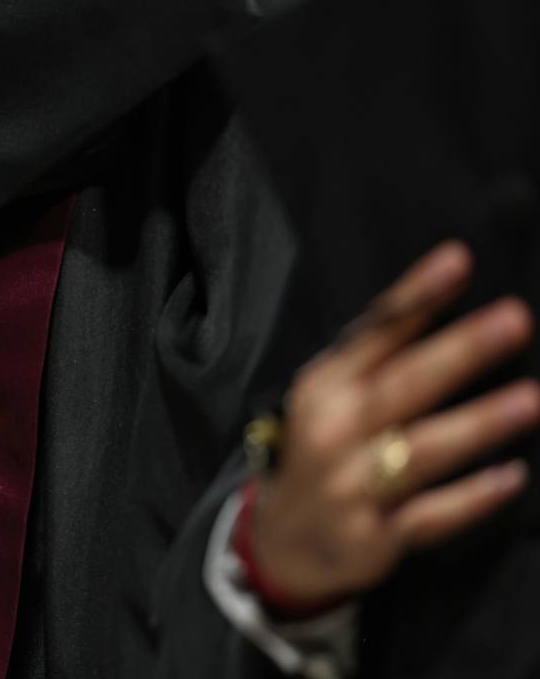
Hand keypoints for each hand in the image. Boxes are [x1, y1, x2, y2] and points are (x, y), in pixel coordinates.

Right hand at [253, 241, 537, 604]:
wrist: (283, 538)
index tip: (458, 260)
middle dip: (459, 352)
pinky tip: (511, 478)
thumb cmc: (323, 448)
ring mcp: (349, 485)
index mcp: (324, 385)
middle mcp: (331, 430)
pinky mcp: (371, 535)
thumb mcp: (331, 394)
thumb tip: (444, 293)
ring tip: (529, 400)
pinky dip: (468, 499)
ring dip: (474, 425)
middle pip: (400, 387)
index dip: (416, 296)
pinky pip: (427, 516)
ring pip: (418, 451)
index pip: (374, 331)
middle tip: (514, 319)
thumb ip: (378, 353)